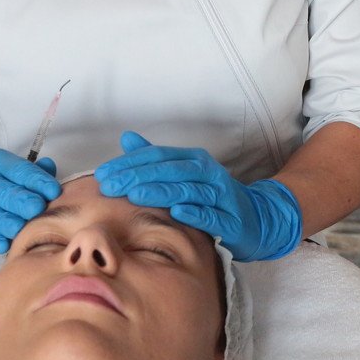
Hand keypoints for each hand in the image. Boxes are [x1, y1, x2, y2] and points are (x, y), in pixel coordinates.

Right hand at [0, 150, 59, 257]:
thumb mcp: (12, 181)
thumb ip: (32, 175)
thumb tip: (50, 166)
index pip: (18, 169)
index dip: (37, 180)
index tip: (54, 192)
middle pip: (3, 191)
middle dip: (22, 200)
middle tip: (37, 209)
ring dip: (7, 222)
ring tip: (20, 228)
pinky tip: (3, 245)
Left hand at [94, 131, 301, 261]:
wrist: (258, 219)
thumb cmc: (213, 198)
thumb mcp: (184, 176)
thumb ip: (155, 159)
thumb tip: (127, 139)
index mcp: (193, 160)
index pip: (156, 158)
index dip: (128, 164)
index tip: (102, 175)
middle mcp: (207, 173)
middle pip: (169, 171)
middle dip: (137, 176)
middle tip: (110, 186)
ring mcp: (220, 195)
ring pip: (188, 190)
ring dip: (160, 192)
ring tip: (135, 194)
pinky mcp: (231, 220)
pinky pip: (211, 215)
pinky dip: (194, 213)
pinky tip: (176, 212)